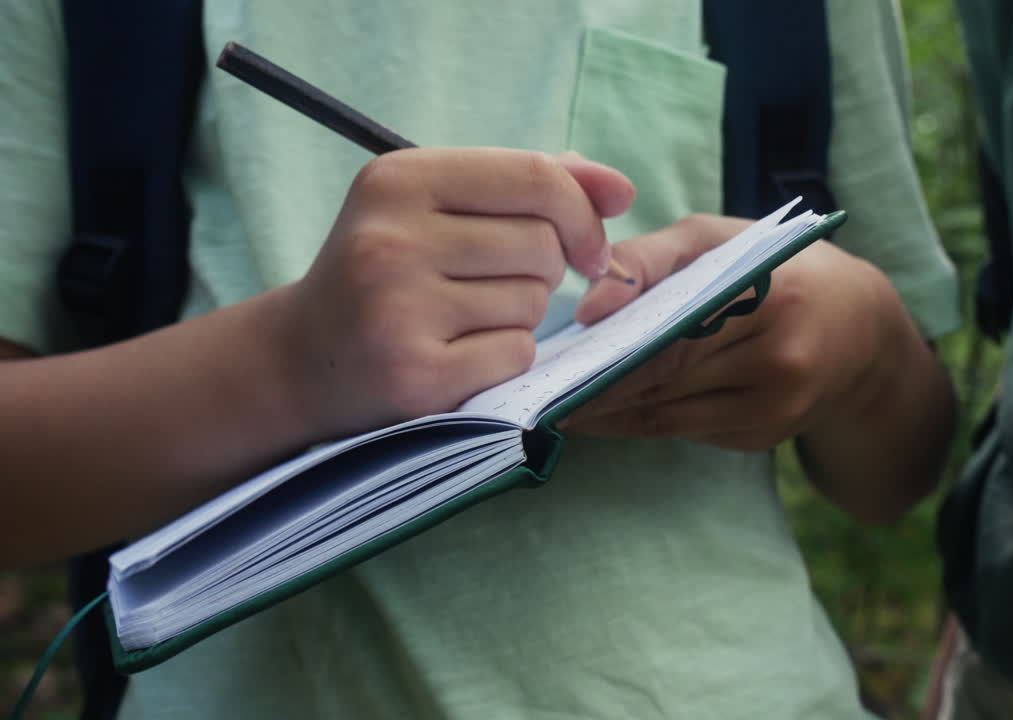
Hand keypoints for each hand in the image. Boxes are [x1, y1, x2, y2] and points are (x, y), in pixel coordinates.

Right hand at [274, 148, 634, 438]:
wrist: (302, 359)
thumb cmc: (388, 271)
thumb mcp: (438, 205)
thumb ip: (531, 185)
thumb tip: (621, 189)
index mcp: (398, 180)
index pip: (535, 177)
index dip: (582, 212)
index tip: (588, 246)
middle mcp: (391, 239)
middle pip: (542, 245)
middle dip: (543, 270)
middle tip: (489, 285)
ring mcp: (399, 309)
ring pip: (534, 302)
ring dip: (519, 315)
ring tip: (459, 318)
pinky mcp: (415, 374)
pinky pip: (516, 353)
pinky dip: (504, 357)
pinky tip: (456, 355)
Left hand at [561, 213, 894, 451]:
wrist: (861, 332)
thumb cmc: (777, 270)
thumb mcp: (721, 240)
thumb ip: (653, 258)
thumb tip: (591, 302)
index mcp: (773, 297)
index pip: (676, 330)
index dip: (613, 348)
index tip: (558, 355)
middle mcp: (780, 361)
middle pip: (666, 379)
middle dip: (597, 385)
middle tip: (538, 385)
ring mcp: (775, 408)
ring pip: (669, 416)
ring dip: (608, 412)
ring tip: (555, 400)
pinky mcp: (764, 438)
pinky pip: (686, 431)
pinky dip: (639, 421)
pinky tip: (602, 412)